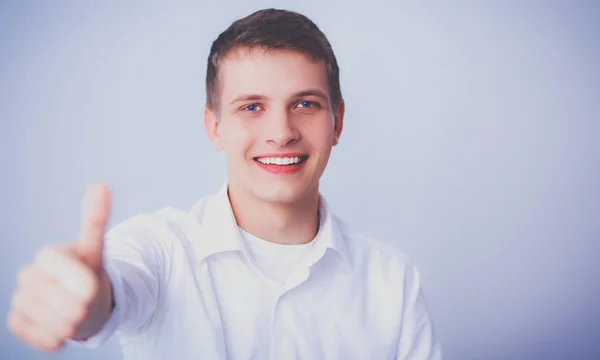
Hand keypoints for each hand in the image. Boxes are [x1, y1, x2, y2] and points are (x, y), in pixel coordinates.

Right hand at [7, 184, 113, 351]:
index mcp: (47, 255)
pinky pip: (41, 338)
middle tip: (83, 301)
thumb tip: (100, 184)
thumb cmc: (90, 273)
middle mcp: (28, 275)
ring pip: (55, 323)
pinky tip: (60, 327)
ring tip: (74, 312)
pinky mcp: (17, 322)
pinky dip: (56, 338)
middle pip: (66, 305)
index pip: (71, 278)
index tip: (92, 288)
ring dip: (72, 324)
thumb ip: (96, 219)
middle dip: (82, 308)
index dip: (85, 287)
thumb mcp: (96, 248)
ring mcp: (20, 299)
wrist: (82, 301)